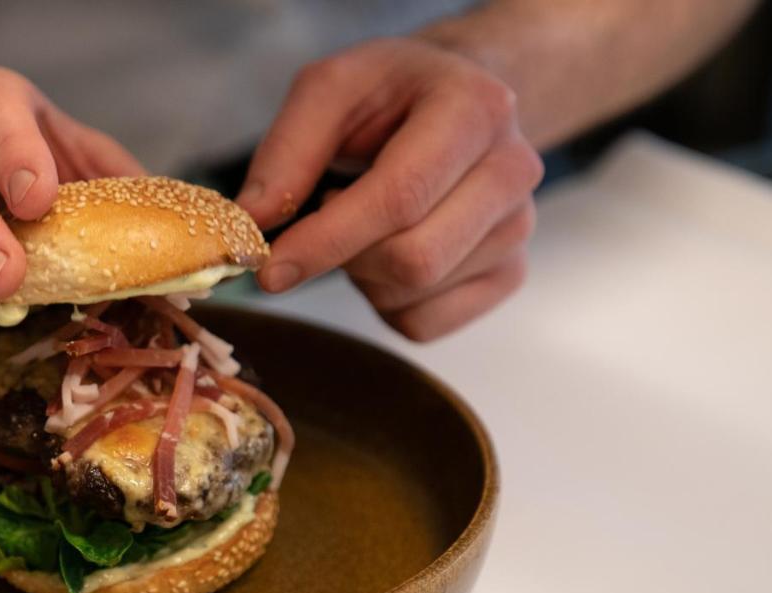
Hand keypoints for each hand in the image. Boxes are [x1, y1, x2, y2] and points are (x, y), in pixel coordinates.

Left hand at [238, 38, 542, 340]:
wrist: (456, 102)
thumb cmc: (391, 96)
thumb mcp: (331, 89)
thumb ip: (287, 152)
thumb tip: (253, 223)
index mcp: (474, 110)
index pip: (400, 197)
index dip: (327, 241)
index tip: (268, 270)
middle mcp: (512, 170)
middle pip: (413, 259)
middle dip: (346, 257)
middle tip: (328, 213)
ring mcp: (518, 228)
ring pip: (414, 294)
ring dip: (362, 275)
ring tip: (365, 223)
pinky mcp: (508, 274)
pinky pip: (425, 324)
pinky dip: (384, 303)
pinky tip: (387, 253)